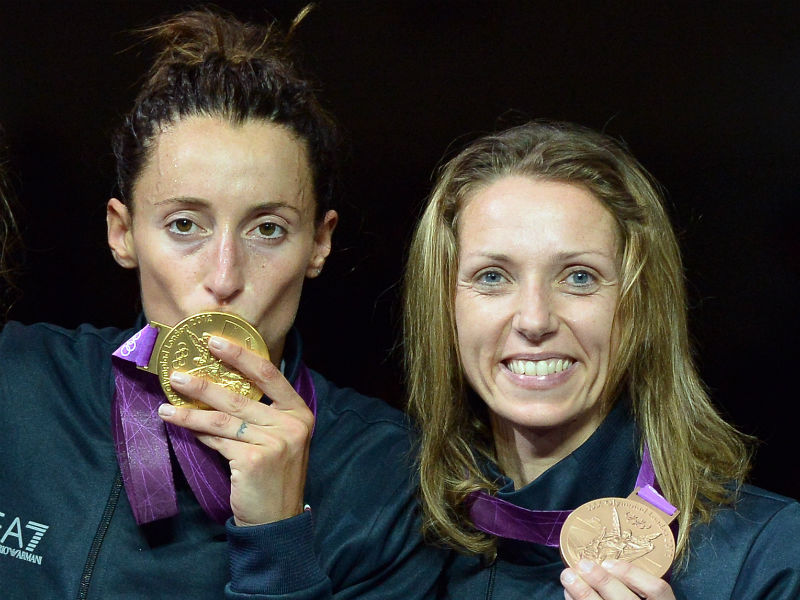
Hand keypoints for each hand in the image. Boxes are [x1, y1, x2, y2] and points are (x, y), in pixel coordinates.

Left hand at [157, 335, 313, 526]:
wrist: (277, 520)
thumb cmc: (273, 477)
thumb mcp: (277, 440)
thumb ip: (259, 415)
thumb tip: (216, 387)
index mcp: (300, 412)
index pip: (269, 374)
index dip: (241, 355)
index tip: (214, 341)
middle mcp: (292, 424)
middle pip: (241, 396)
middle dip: (205, 384)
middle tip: (177, 374)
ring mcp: (276, 441)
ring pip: (224, 419)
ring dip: (191, 412)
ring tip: (167, 405)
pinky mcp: (255, 459)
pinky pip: (218, 441)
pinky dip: (199, 434)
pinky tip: (183, 429)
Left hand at [561, 559, 675, 599]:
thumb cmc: (637, 599)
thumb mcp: (647, 596)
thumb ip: (635, 585)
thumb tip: (602, 562)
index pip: (657, 589)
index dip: (632, 573)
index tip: (609, 561)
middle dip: (602, 581)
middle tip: (582, 564)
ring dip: (583, 593)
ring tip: (568, 576)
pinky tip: (569, 594)